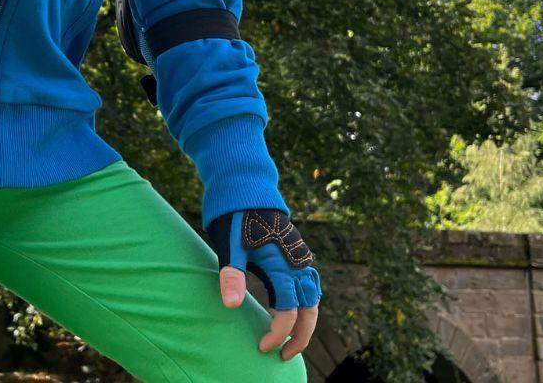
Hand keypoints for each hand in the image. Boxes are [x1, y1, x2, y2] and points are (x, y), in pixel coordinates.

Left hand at [206, 208, 321, 362]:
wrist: (246, 187)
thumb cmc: (235, 216)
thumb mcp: (229, 245)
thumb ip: (232, 275)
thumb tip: (232, 306)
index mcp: (283, 265)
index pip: (289, 312)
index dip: (277, 334)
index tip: (261, 347)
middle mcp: (297, 262)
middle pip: (310, 310)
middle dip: (301, 336)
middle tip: (284, 355)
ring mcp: (299, 256)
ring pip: (313, 296)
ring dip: (306, 320)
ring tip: (291, 338)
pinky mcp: (295, 252)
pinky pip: (308, 283)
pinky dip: (305, 301)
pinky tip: (290, 308)